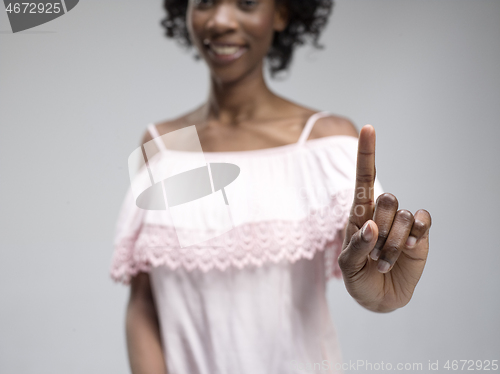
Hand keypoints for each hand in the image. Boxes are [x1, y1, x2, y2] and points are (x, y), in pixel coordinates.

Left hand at [338, 125, 431, 312]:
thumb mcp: (347, 265)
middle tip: (373, 252)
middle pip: (386, 198)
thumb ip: (356, 245)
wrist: (380, 298)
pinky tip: (408, 250)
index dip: (367, 153)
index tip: (369, 128)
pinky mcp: (420, 234)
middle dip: (380, 229)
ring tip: (384, 260)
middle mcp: (381, 213)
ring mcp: (401, 223)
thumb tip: (370, 224)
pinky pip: (423, 221)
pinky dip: (415, 237)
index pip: (364, 178)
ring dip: (393, 244)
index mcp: (358, 214)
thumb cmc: (358, 277)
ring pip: (403, 215)